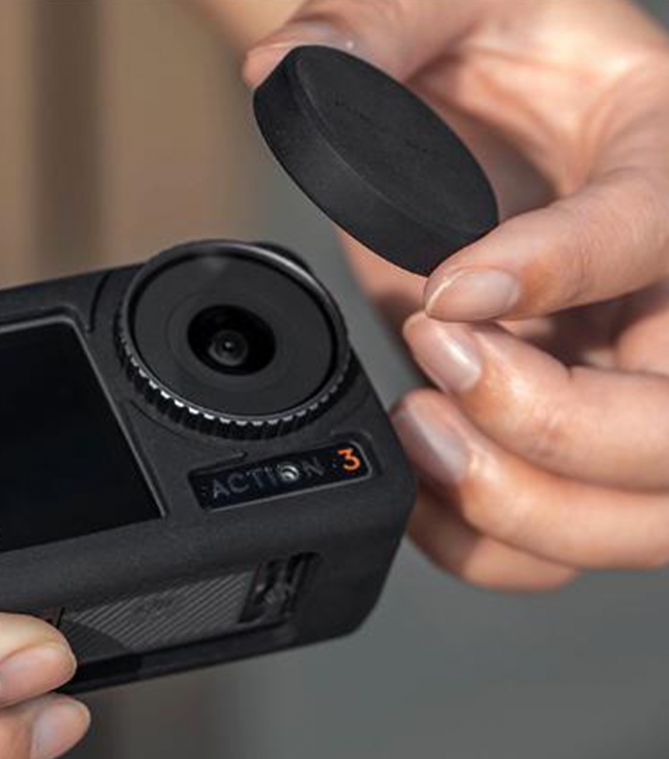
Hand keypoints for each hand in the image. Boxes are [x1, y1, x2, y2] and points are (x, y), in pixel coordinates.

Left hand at [244, 0, 668, 588]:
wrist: (477, 96)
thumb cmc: (484, 43)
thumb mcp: (438, 2)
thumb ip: (365, 31)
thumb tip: (285, 77)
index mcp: (666, 152)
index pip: (658, 228)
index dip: (560, 272)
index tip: (446, 291)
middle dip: (560, 428)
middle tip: (438, 362)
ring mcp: (625, 366)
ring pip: (645, 508)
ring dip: (529, 504)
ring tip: (419, 430)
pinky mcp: (570, 419)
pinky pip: (569, 539)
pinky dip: (494, 546)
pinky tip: (421, 489)